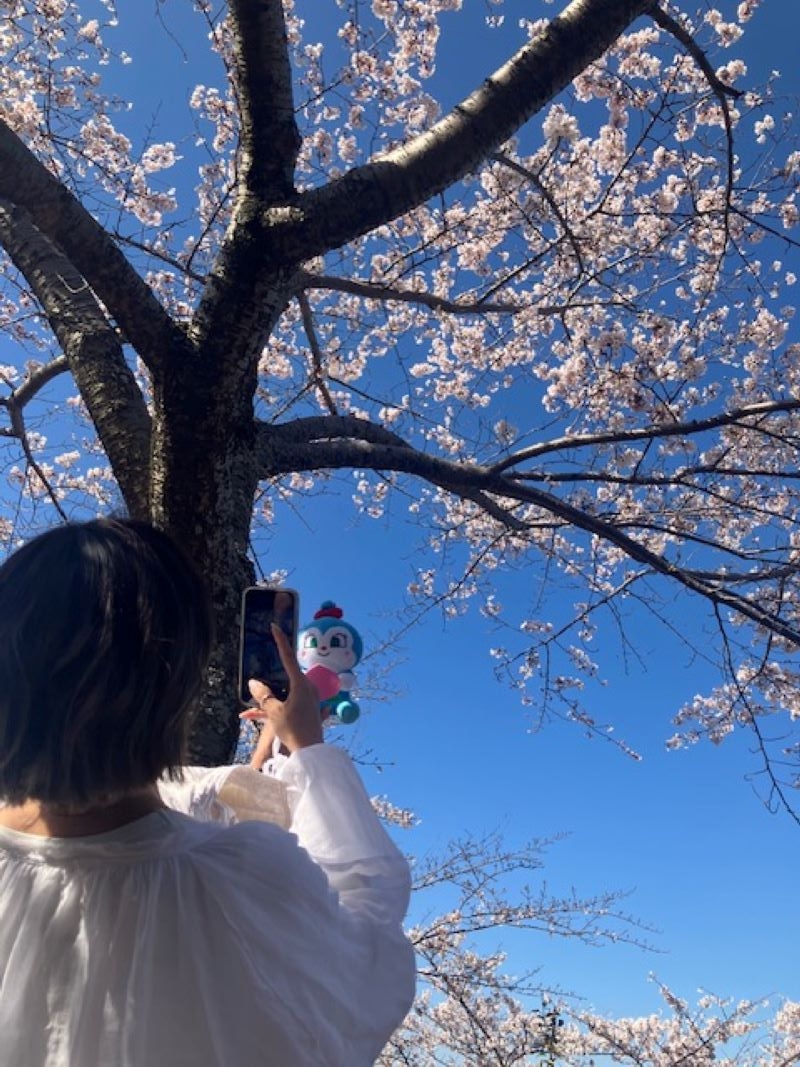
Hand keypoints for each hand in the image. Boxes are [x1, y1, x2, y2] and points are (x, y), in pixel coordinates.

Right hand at [243, 624, 323, 753]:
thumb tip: (253, 682)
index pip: (288, 656)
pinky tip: (254, 717)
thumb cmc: (294, 729)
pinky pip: (287, 706)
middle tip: (254, 691)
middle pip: (282, 681)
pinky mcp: (306, 711)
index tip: (275, 626)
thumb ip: (263, 696)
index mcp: (301, 683)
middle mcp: (307, 688)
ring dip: (265, 704)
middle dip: (265, 687)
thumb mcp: (274, 712)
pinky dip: (273, 711)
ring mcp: (308, 700)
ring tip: (247, 713)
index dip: (280, 641)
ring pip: (282, 695)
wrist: (311, 753)